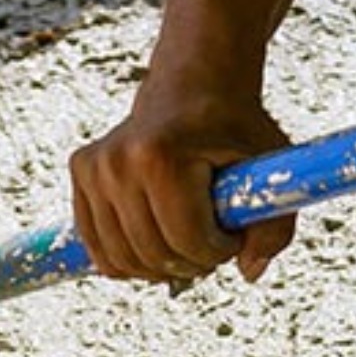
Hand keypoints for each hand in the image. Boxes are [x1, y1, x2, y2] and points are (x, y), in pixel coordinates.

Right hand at [69, 73, 297, 284]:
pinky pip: (100, 251)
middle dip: (191, 262)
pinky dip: (129, 262)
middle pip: (153, 254)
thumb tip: (249, 273)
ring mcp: (95, 168)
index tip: (232, 235)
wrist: (192, 83)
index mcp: (161, 156)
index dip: (217, 251)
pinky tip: (156, 244)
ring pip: (123, 261)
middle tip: (210, 242)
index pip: (186, 240)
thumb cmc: (232, 125)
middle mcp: (118, 162)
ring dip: (161, 266)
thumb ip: (273, 226)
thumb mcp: (268, 167)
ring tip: (185, 241)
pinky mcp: (81, 173)